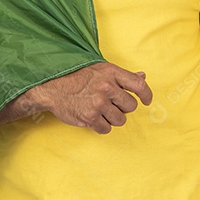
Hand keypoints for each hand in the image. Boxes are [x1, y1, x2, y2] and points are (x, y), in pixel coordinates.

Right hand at [30, 62, 152, 133]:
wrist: (52, 86)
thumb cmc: (79, 76)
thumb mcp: (102, 69)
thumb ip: (123, 76)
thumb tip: (142, 77)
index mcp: (111, 73)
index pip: (139, 86)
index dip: (146, 95)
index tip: (146, 101)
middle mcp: (106, 87)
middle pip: (130, 106)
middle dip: (123, 107)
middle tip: (111, 104)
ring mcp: (98, 103)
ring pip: (120, 120)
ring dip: (113, 118)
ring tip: (101, 110)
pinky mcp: (89, 117)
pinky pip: (106, 129)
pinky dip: (102, 126)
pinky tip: (94, 117)